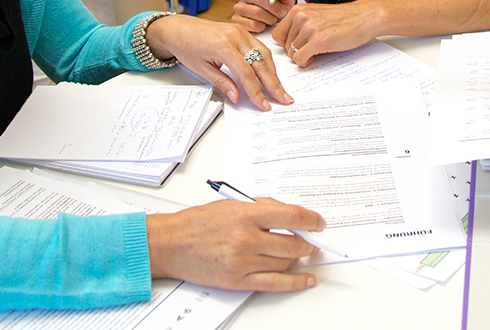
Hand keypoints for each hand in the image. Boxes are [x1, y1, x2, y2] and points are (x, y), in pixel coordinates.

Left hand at [144, 14, 291, 110]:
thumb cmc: (187, 47)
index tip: (264, 104)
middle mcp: (235, 36)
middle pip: (260, 63)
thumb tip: (237, 96)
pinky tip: (270, 74)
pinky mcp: (242, 31)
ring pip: (263, 54)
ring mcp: (240, 32)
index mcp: (223, 46)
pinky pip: (259, 47)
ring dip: (273, 73)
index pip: (246, 73)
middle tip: (284, 98)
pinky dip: (266, 61)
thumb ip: (222, 83)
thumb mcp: (201, 70)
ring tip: (280, 89)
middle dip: (273, 84)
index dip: (257, 91)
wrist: (180, 28)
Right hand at [147, 198, 323, 290]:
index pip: (291, 216)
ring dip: (299, 258)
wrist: (170, 244)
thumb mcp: (231, 205)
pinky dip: (295, 282)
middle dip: (308, 242)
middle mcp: (246, 238)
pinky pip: (274, 284)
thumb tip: (290, 215)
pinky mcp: (238, 281)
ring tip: (303, 253)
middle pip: (292, 243)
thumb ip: (262, 208)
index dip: (311, 220)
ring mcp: (243, 261)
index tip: (319, 222)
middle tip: (313, 240)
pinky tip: (307, 278)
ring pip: (285, 262)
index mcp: (246, 214)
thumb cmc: (197, 223)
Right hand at [232, 0, 294, 32]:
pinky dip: (262, 26)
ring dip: (270, 18)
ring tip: (272, 18)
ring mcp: (238, 7)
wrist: (276, 21)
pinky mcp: (237, 20)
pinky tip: (263, 24)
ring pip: (256, 12)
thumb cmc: (280, 5)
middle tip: (281, 12)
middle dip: (274, 7)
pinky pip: (252, 24)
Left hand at [271, 0, 378, 66]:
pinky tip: (316, 57)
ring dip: (303, 56)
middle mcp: (300, 16)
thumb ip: (299, 24)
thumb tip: (285, 42)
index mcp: (297, 10)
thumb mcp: (315, 15)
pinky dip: (306, 62)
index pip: (277, 33)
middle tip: (310, 49)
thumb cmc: (343, 18)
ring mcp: (309, 28)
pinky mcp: (318, 40)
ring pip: (291, 53)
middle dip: (295, 51)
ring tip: (316, 51)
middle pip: (283, 45)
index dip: (286, 43)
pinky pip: (299, 59)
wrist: (364, 17)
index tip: (297, 45)